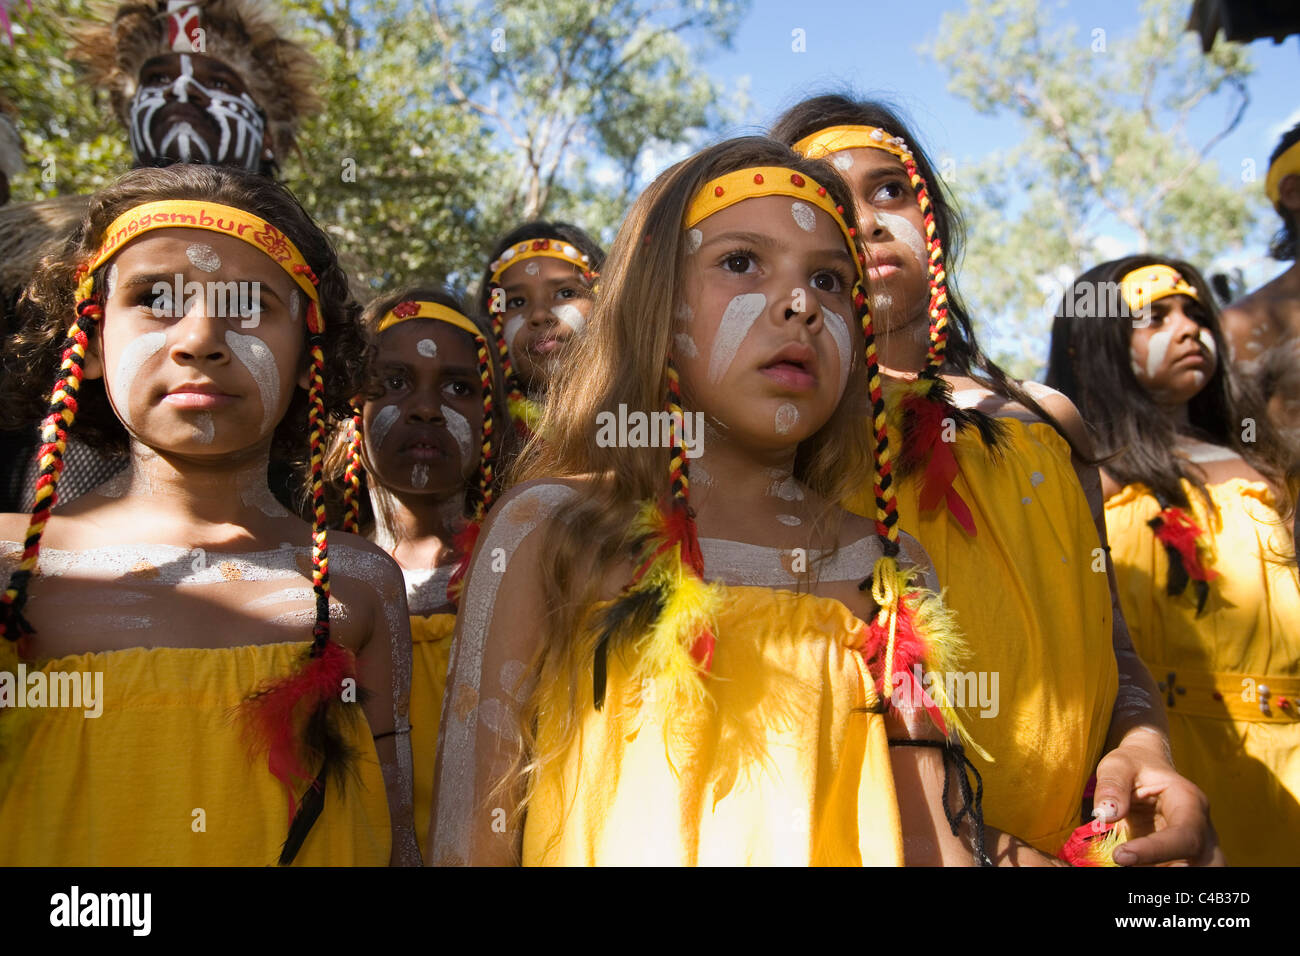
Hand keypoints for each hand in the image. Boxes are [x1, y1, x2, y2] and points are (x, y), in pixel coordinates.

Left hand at [1093, 737, 1223, 865]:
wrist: (1146, 769)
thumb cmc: (1133, 765)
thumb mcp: (1118, 765)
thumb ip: (1112, 785)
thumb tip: (1106, 814)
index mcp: (1190, 803)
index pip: (1183, 835)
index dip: (1155, 851)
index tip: (1120, 856)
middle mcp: (1201, 829)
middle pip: (1208, 865)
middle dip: (1177, 874)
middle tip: (1128, 865)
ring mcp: (1197, 848)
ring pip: (1199, 873)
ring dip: (1169, 877)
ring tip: (1130, 867)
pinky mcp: (1184, 860)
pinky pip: (1179, 873)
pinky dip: (1158, 876)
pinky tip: (1133, 868)